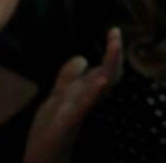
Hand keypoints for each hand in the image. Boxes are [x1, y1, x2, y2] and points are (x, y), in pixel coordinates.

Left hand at [23, 28, 122, 162]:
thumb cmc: (49, 134)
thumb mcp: (57, 99)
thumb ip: (68, 79)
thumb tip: (82, 56)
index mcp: (85, 95)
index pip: (105, 70)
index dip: (112, 52)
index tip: (114, 31)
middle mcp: (87, 102)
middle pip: (108, 74)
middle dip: (114, 54)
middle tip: (116, 34)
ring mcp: (79, 112)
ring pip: (99, 87)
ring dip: (108, 66)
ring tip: (115, 47)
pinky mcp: (68, 124)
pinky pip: (83, 106)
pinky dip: (94, 92)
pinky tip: (102, 80)